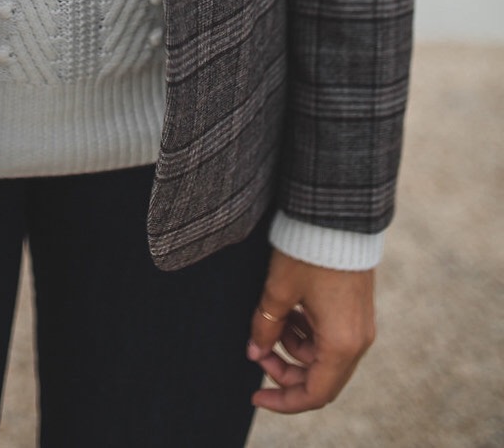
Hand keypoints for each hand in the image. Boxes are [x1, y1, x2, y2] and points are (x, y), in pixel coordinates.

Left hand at [246, 249, 376, 412]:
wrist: (337, 214)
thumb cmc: (308, 252)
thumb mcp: (278, 290)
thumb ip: (264, 326)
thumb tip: (254, 352)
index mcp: (341, 344)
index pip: (313, 394)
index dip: (283, 401)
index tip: (255, 395)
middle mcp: (357, 341)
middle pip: (320, 378)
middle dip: (285, 371)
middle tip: (257, 351)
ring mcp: (360, 325)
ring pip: (324, 356)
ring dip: (295, 347)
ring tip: (272, 319)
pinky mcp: (357, 310)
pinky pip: (331, 337)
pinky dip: (308, 332)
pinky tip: (289, 310)